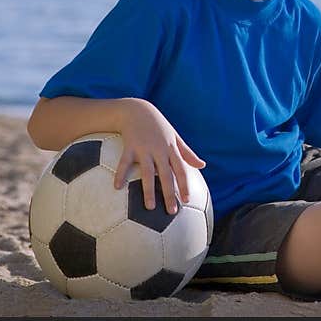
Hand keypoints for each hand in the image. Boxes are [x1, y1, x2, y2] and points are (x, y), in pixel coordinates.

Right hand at [111, 99, 205, 213]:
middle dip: (169, 193)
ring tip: (149, 207)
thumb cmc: (158, 125)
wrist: (137, 110)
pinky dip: (120, 174)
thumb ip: (187, 153)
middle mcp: (159, 150)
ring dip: (148, 190)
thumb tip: (203, 165)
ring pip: (147, 172)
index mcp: (171, 149)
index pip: (181, 170)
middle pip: (166, 175)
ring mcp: (144, 149)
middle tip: (171, 211)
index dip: (184, 185)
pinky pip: (124, 163)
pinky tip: (117, 187)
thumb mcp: (175, 137)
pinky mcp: (130, 146)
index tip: (186, 200)